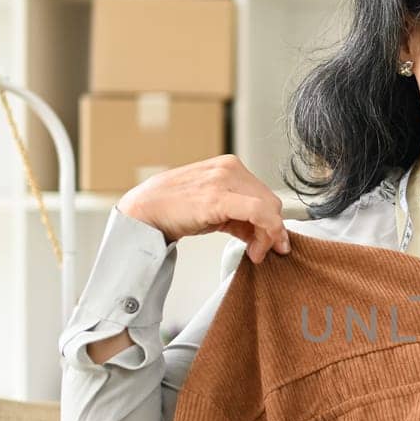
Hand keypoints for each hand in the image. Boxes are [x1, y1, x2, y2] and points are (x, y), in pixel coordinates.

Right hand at [118, 154, 289, 263]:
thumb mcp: (214, 208)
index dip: (274, 222)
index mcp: (229, 166)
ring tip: (256, 254)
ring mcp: (224, 180)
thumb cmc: (175, 210)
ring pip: (268, 208)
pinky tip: (255, 250)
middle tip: (263, 252)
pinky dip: (265, 233)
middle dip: (273, 231)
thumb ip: (239, 216)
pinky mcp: (218, 197)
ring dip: (269, 236)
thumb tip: (263, 234)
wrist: (145, 211)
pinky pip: (258, 213)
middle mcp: (230, 168)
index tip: (273, 244)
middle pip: (270, 202)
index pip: (265, 195)